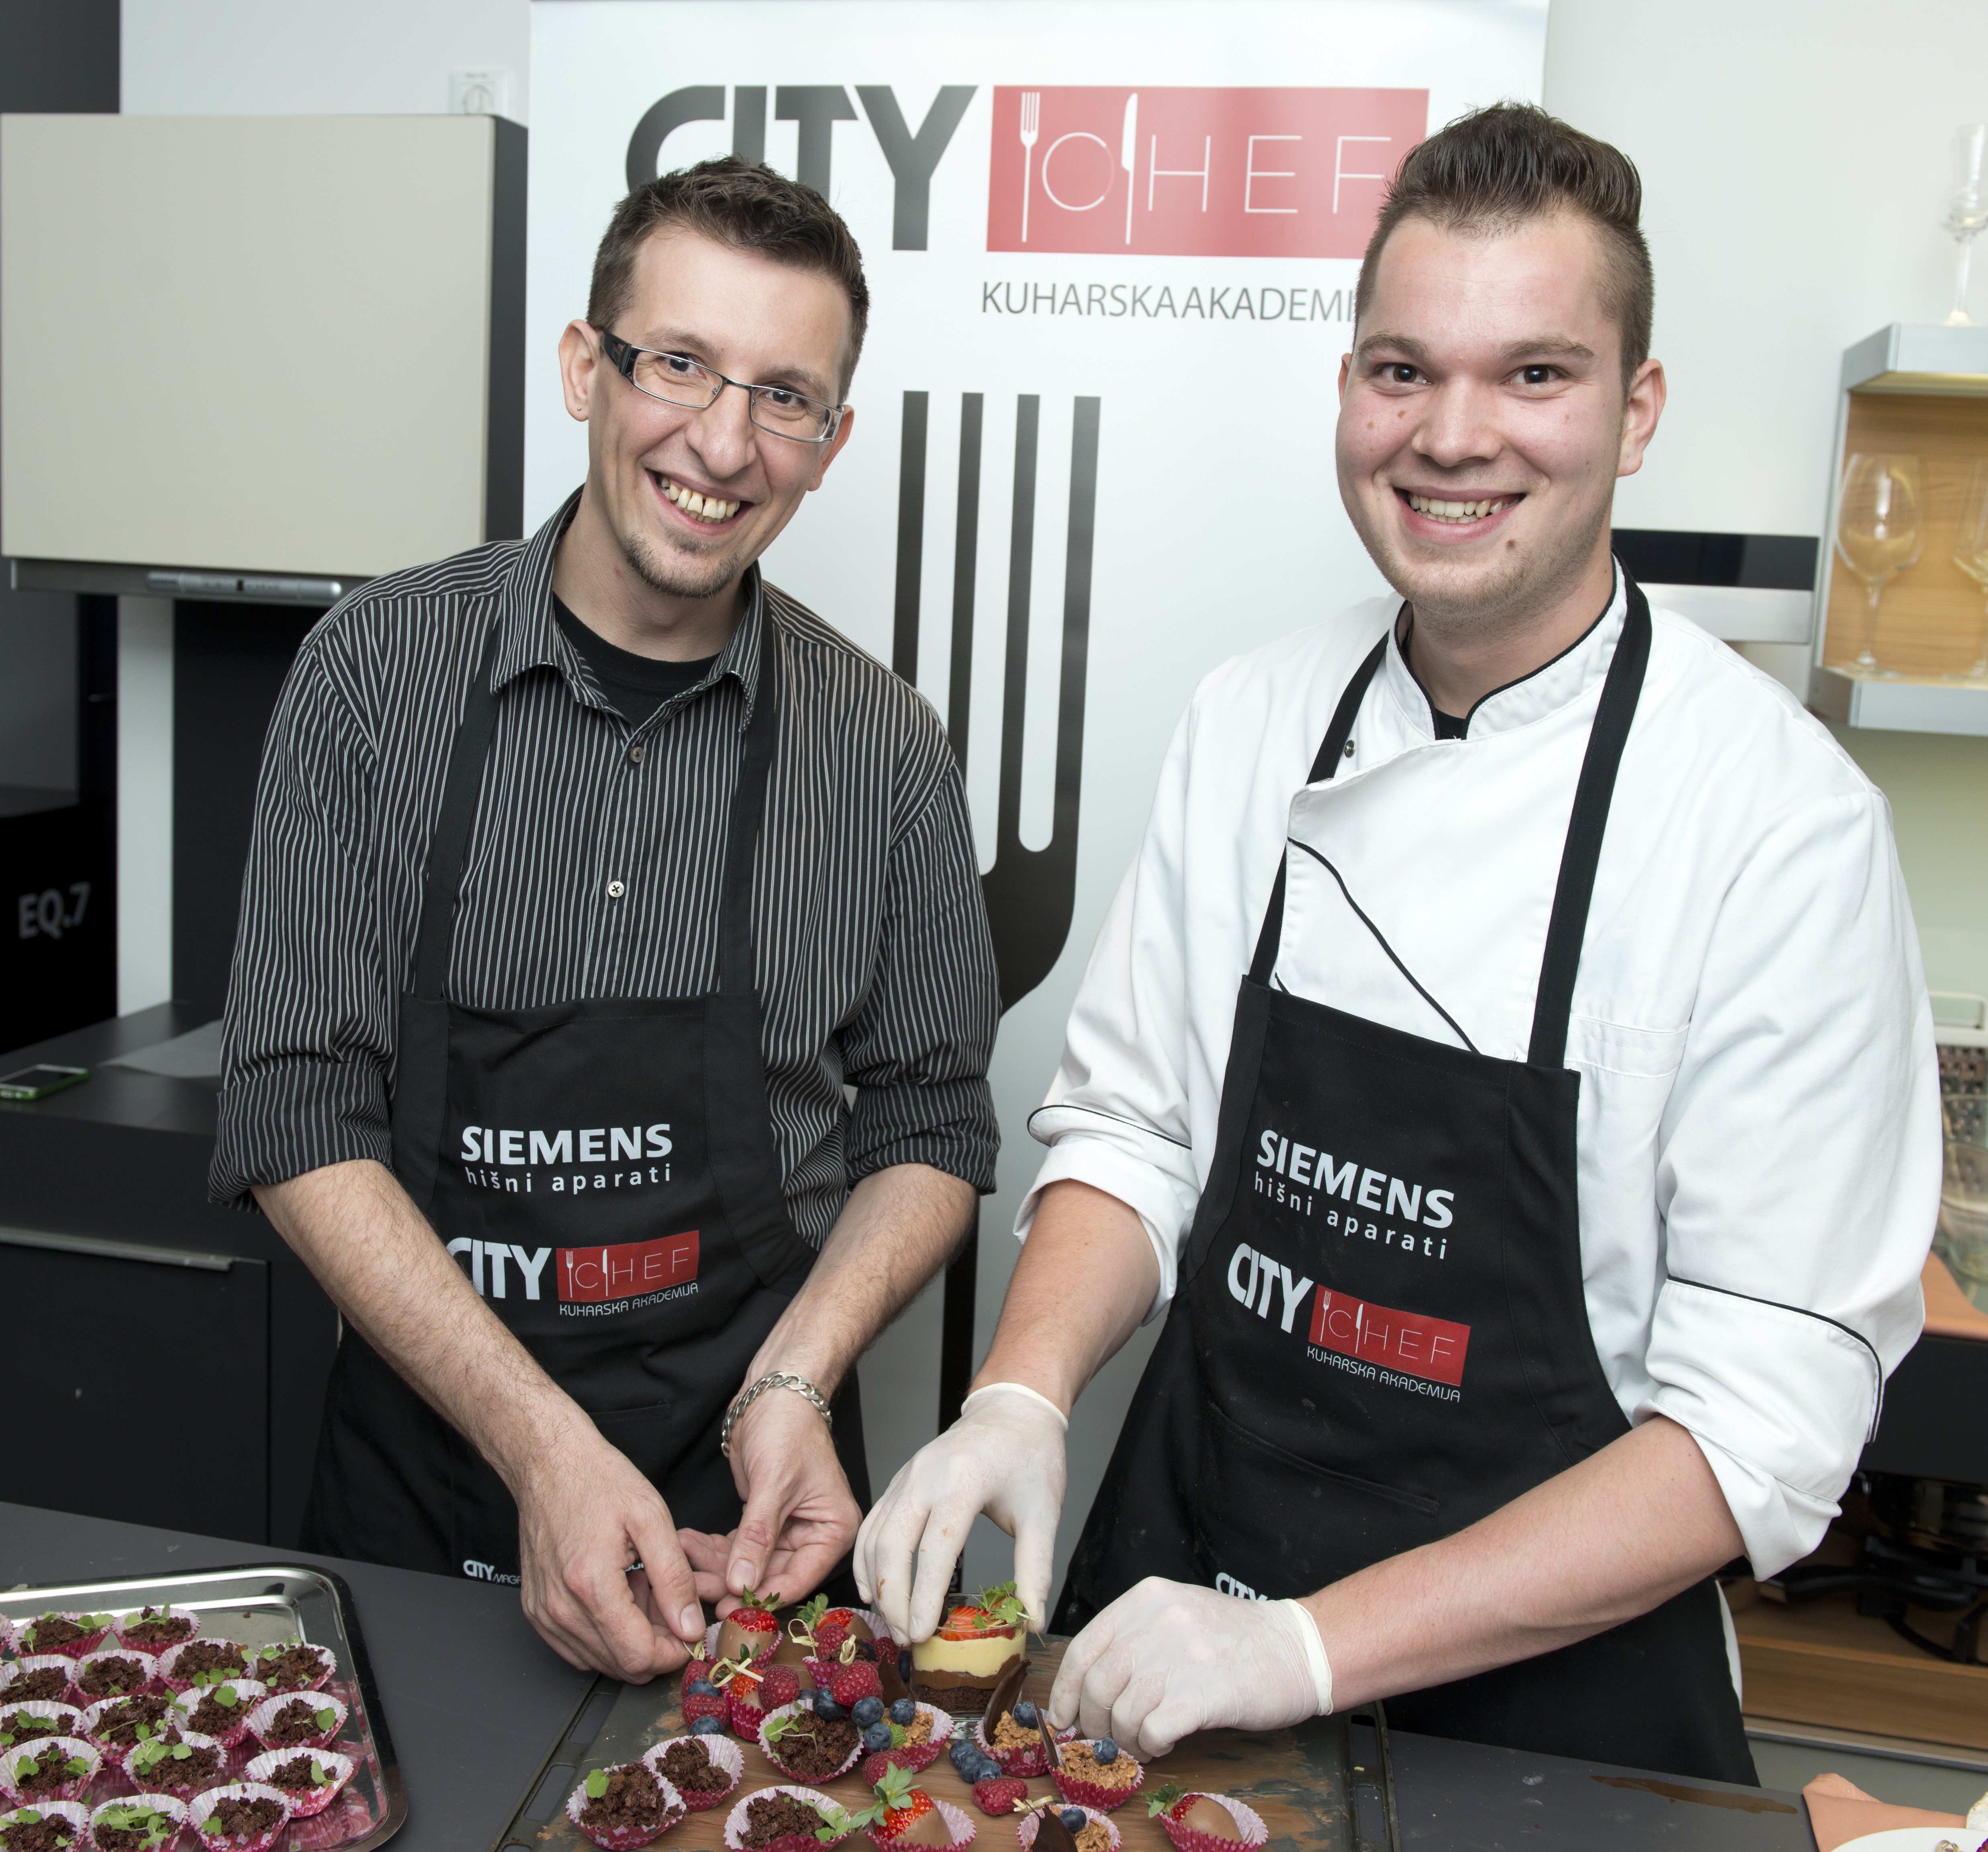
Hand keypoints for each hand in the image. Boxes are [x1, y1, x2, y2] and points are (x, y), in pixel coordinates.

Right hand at [512, 1424, 705, 1680]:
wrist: (549, 1463)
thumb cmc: (598, 1481)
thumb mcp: (652, 1519)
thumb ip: (675, 1578)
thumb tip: (690, 1626)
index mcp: (592, 1585)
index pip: (638, 1657)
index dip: (674, 1654)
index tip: (691, 1634)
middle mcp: (561, 1609)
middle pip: (619, 1665)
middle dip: (655, 1646)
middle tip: (671, 1606)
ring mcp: (544, 1613)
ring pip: (598, 1660)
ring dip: (630, 1640)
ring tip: (644, 1592)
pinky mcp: (536, 1610)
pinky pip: (576, 1647)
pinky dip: (604, 1633)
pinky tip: (619, 1597)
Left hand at [694, 1384, 859, 1609]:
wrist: (774, 1391)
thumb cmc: (790, 1426)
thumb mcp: (774, 1483)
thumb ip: (758, 1536)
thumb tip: (741, 1582)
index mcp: (832, 1531)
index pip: (798, 1578)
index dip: (763, 1596)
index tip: (729, 1608)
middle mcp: (812, 1536)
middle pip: (769, 1576)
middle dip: (729, 1582)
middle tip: (692, 1588)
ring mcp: (784, 1531)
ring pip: (747, 1565)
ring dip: (713, 1566)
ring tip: (680, 1561)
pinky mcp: (759, 1522)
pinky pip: (734, 1547)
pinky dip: (710, 1548)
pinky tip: (686, 1544)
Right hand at [853, 1383, 1067, 1642]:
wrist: (1013, 1412)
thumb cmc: (1031, 1458)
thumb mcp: (1043, 1513)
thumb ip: (1035, 1569)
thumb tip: (1033, 1620)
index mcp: (964, 1481)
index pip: (935, 1549)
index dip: (924, 1597)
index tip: (922, 1634)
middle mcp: (926, 1476)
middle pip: (894, 1545)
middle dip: (895, 1599)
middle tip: (907, 1640)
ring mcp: (907, 1475)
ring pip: (876, 1536)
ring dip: (879, 1584)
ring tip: (893, 1624)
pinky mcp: (900, 1480)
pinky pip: (872, 1523)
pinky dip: (866, 1559)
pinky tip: (873, 1589)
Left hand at [1048, 1579, 1330, 1757]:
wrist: (1297, 1648)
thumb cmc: (1234, 1639)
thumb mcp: (1177, 1615)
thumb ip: (1133, 1639)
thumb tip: (1085, 1689)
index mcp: (1146, 1599)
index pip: (1084, 1648)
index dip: (1066, 1690)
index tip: (1064, 1717)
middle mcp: (1158, 1621)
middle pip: (1097, 1685)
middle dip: (1095, 1723)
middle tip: (1108, 1739)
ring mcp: (1180, 1656)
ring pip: (1122, 1714)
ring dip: (1126, 1740)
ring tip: (1143, 1742)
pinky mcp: (1202, 1693)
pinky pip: (1152, 1731)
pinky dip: (1151, 1746)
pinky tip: (1166, 1742)